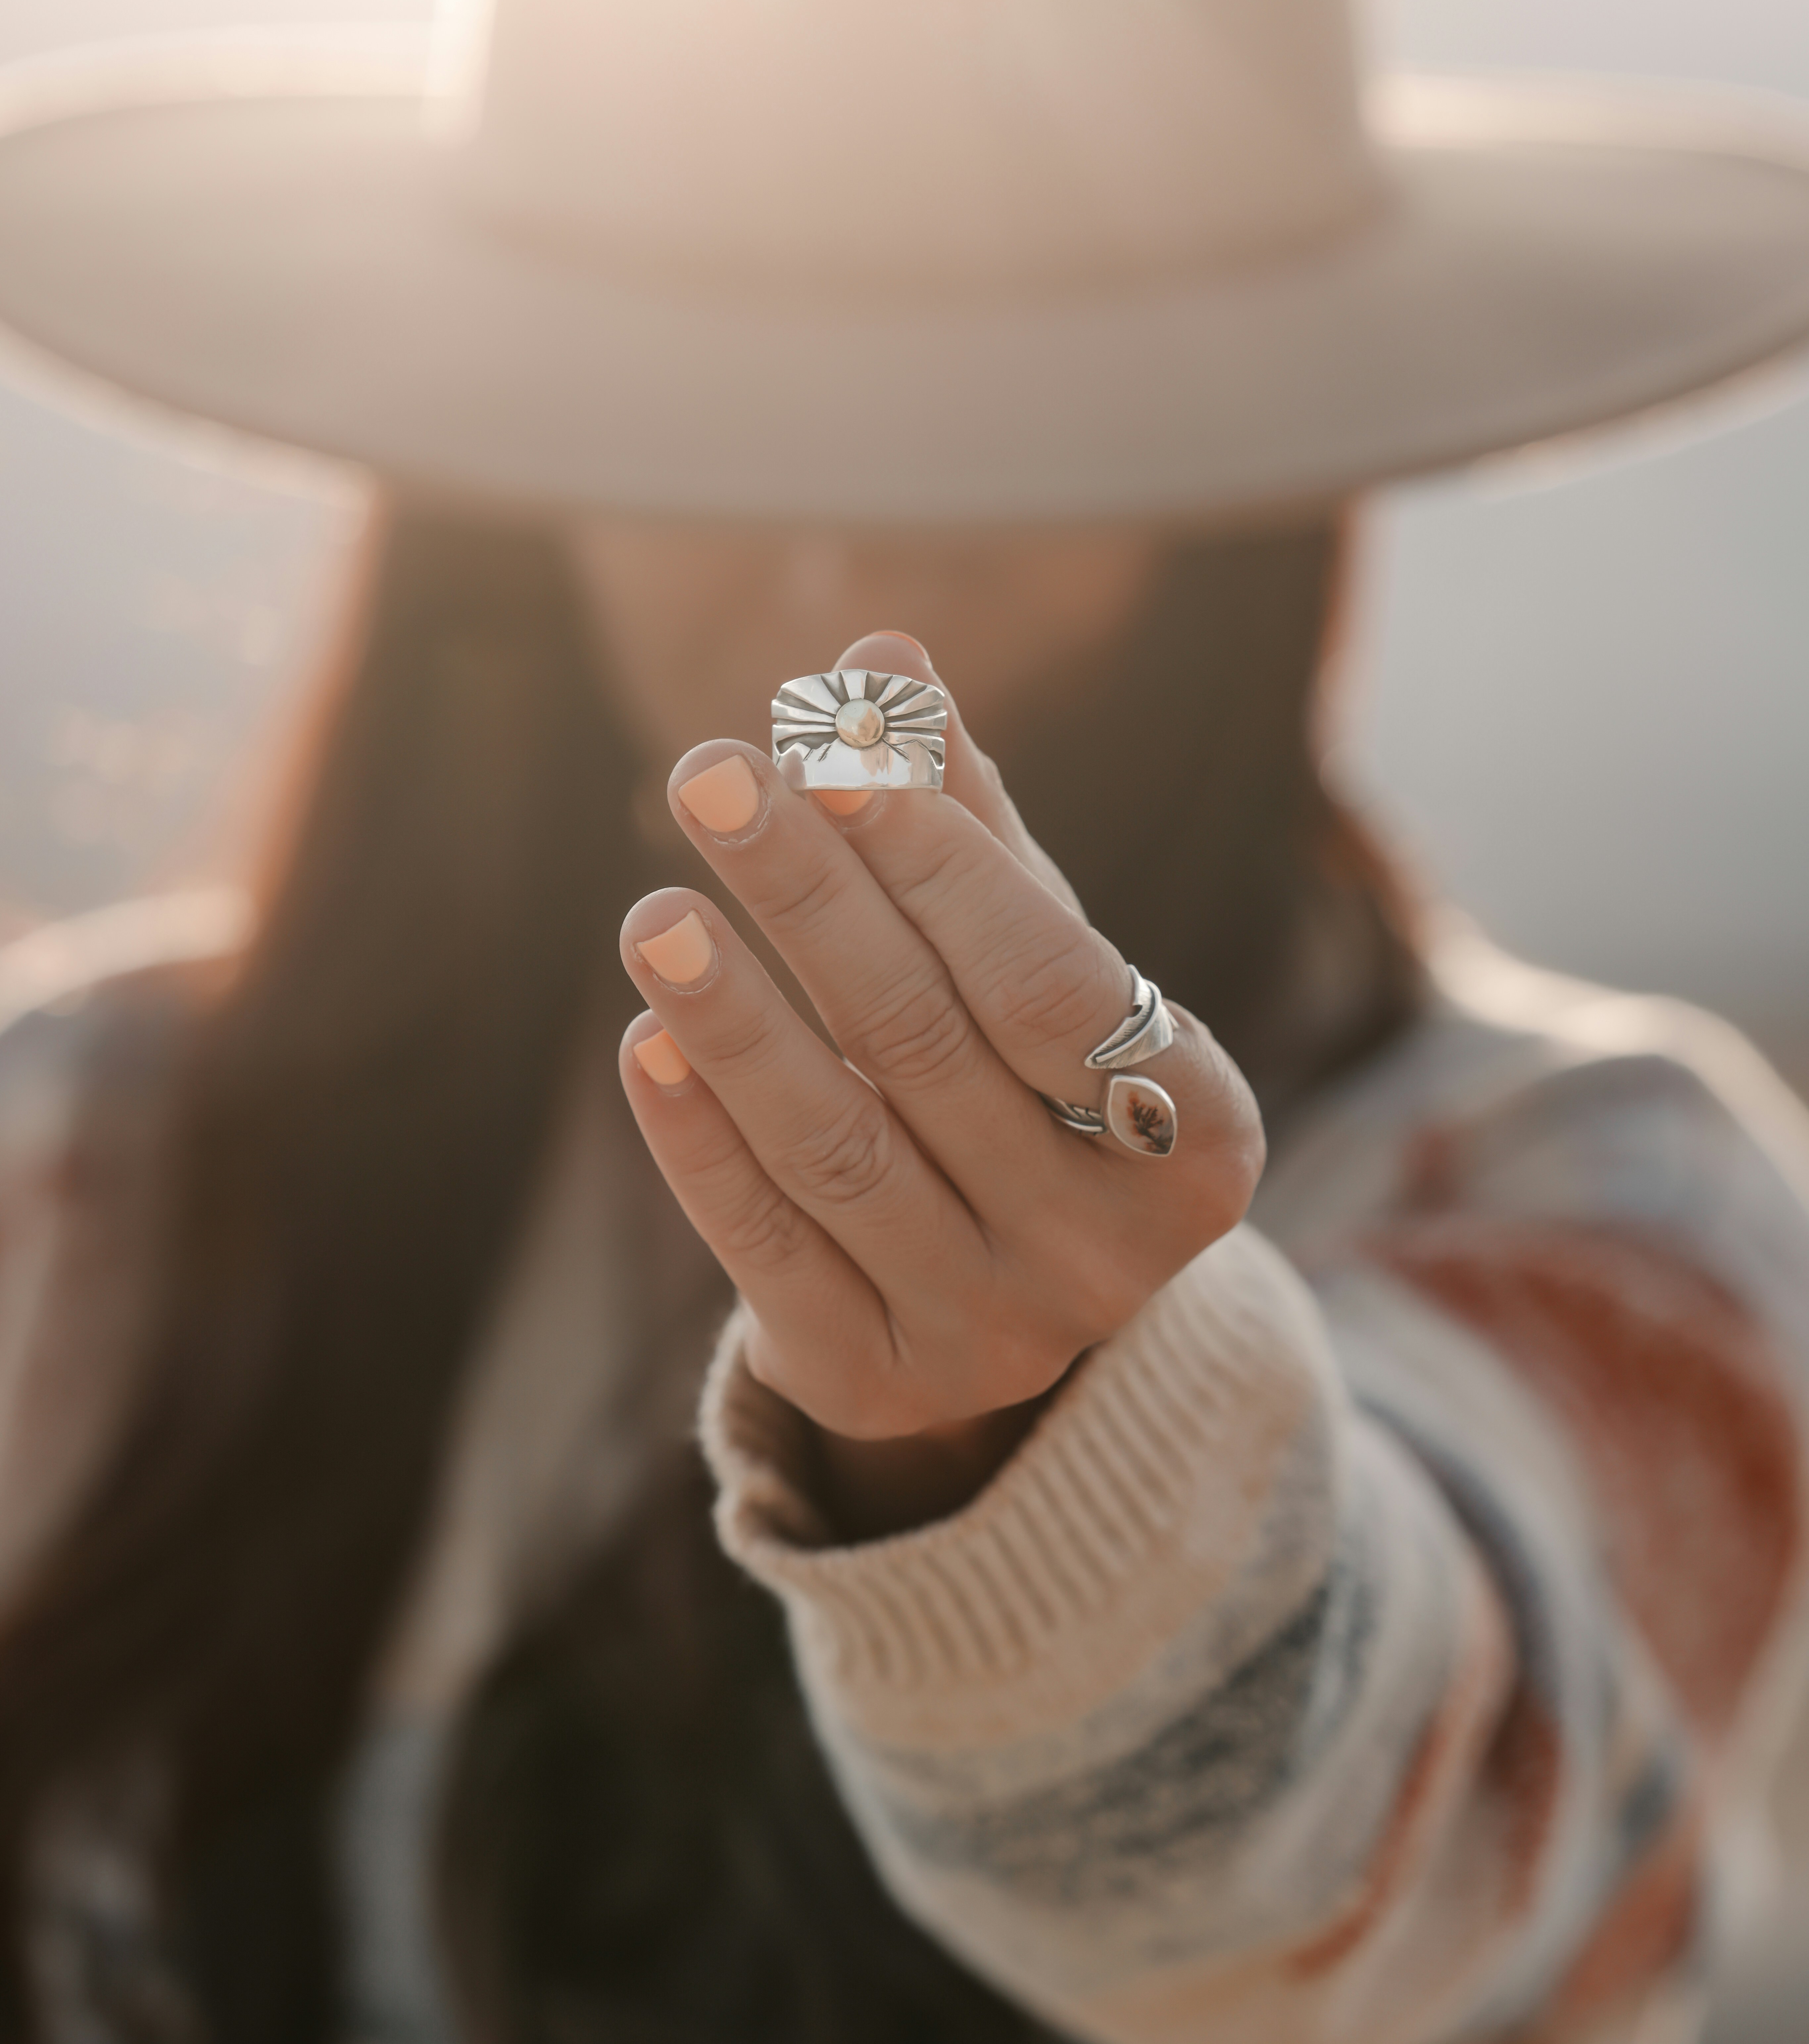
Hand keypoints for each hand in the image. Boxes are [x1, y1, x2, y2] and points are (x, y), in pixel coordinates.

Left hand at [620, 633, 1263, 1530]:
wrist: (1004, 1298)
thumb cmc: (1023, 1083)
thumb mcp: (1024, 962)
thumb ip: (962, 825)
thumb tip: (878, 660)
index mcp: (1192, 1139)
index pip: (1047, 979)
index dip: (936, 859)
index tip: (830, 748)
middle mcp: (1109, 1253)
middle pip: (931, 1048)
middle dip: (812, 899)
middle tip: (709, 775)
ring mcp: (993, 1334)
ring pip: (841, 1152)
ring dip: (738, 1021)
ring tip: (652, 910)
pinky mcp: (873, 1383)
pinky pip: (768, 1249)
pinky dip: (700, 1141)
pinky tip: (648, 1039)